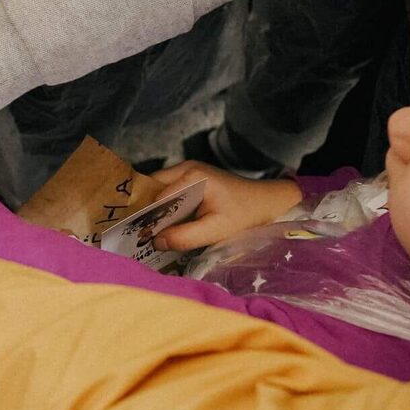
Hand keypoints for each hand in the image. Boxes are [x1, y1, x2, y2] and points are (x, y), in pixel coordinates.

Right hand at [148, 162, 302, 251]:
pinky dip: (166, 205)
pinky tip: (168, 223)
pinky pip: (170, 190)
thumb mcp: (216, 230)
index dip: (148, 216)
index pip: (157, 196)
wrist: (268, 201)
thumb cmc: (245, 215)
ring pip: (160, 189)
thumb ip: (185, 237)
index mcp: (192, 176)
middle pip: (153, 187)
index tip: (141, 236)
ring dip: (156, 208)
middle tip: (142, 233)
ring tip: (152, 230)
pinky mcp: (192, 177)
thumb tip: (155, 242)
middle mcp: (186, 167)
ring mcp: (189, 170)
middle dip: (148, 210)